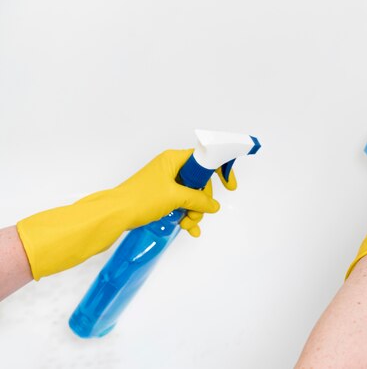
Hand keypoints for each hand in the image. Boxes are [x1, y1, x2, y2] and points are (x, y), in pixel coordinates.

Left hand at [17, 149, 234, 279]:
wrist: (114, 215)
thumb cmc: (142, 198)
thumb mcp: (175, 197)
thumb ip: (199, 199)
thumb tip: (214, 206)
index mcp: (174, 160)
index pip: (204, 159)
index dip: (219, 171)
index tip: (230, 186)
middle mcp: (170, 169)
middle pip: (199, 182)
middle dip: (202, 201)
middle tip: (197, 214)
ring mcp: (165, 184)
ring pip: (191, 196)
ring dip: (194, 212)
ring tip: (189, 225)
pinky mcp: (160, 198)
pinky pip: (181, 205)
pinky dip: (186, 216)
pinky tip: (190, 230)